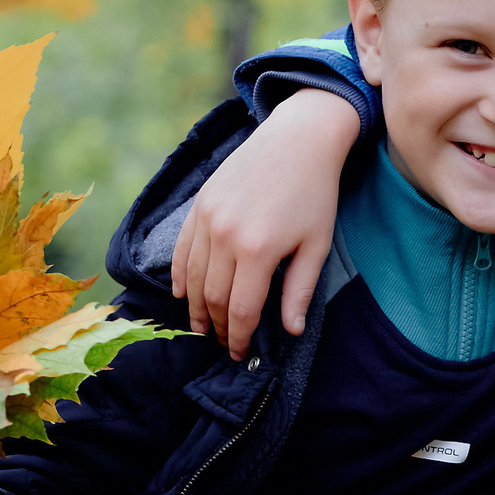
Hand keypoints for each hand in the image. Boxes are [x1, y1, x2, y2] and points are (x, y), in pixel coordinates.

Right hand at [174, 89, 360, 357]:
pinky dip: (179, 274)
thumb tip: (291, 331)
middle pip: (212, 297)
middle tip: (221, 344)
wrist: (297, 139)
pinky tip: (181, 293)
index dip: (238, 337)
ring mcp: (207, 219)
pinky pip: (181, 249)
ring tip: (201, 325)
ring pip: (192, 276)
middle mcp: (225, 236)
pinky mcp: (199, 204)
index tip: (238, 354)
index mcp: (258, 251)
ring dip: (195, 306)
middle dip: (216, 326)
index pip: (240, 309)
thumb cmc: (315, 194)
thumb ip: (298, 291)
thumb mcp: (316, 245)